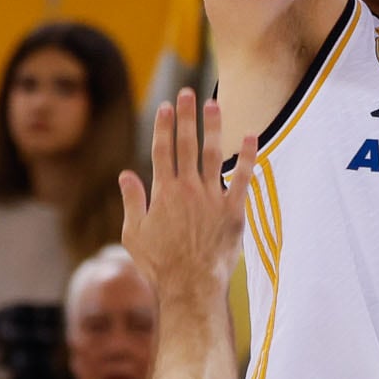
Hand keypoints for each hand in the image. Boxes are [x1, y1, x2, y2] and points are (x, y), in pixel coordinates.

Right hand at [121, 91, 255, 302]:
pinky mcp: (233, 211)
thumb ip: (132, 201)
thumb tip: (126, 174)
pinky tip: (252, 136)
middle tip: (188, 93)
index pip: (162, 149)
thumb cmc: (159, 264)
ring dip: (212, 127)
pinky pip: (242, 178)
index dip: (164, 125)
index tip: (166, 106)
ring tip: (213, 104)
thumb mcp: (133, 234)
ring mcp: (212, 198)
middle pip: (186, 144)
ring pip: (213, 154)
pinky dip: (248, 157)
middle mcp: (187, 189)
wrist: (190, 286)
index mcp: (163, 192)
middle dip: (186, 116)